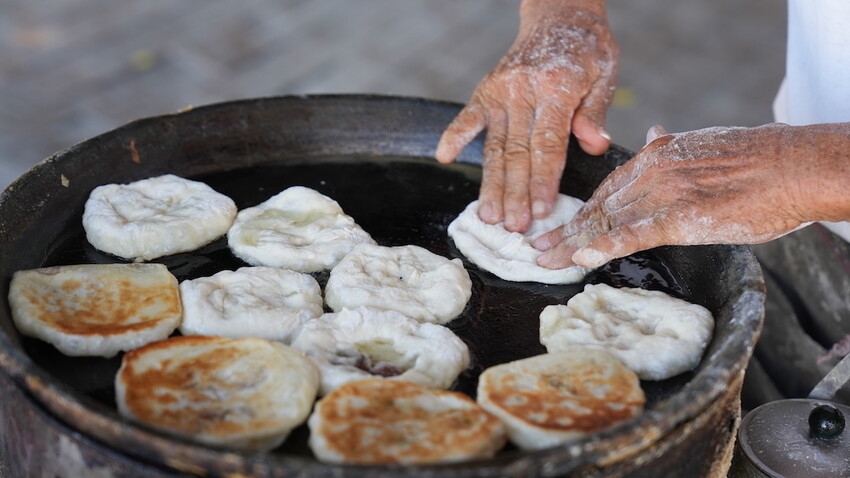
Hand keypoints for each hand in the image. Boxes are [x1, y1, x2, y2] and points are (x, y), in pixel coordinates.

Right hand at [436, 0, 617, 232]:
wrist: (558, 12)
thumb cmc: (587, 48)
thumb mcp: (605, 73)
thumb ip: (596, 111)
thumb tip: (595, 145)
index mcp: (556, 87)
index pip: (547, 145)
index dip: (543, 181)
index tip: (541, 211)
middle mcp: (522, 90)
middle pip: (516, 152)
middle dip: (515, 194)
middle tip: (513, 227)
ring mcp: (500, 90)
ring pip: (494, 146)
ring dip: (490, 183)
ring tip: (488, 215)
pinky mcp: (485, 90)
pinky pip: (468, 117)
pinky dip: (455, 136)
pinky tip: (445, 157)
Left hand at [533, 123, 821, 268]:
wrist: (791, 165)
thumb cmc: (757, 160)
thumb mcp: (703, 145)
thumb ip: (672, 146)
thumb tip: (654, 130)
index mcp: (656, 157)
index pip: (607, 190)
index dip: (581, 212)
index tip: (560, 228)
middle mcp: (651, 172)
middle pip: (598, 207)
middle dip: (564, 231)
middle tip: (535, 251)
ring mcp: (662, 193)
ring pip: (605, 221)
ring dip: (571, 244)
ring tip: (543, 261)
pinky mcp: (679, 215)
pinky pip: (631, 234)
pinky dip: (602, 246)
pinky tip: (579, 259)